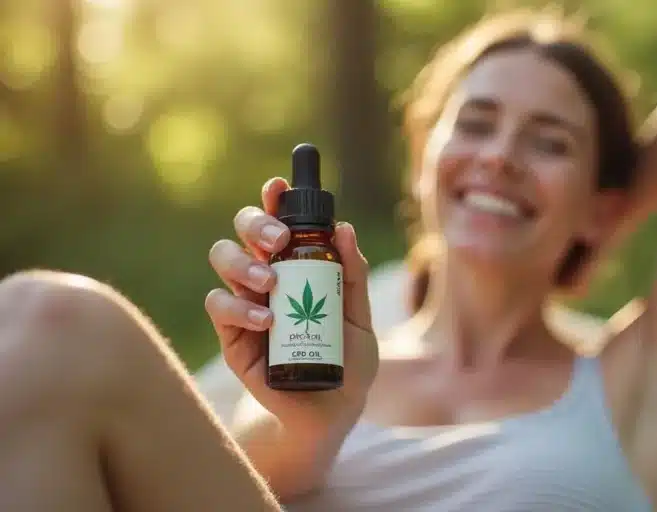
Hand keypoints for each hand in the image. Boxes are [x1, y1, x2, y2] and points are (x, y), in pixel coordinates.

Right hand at [205, 177, 378, 438]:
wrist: (332, 410)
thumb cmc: (348, 359)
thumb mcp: (360, 316)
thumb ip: (354, 276)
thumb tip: (345, 229)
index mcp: (297, 264)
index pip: (278, 221)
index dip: (273, 199)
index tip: (278, 186)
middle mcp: (266, 275)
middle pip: (243, 229)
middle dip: (256, 222)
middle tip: (280, 240)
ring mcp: (246, 303)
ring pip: (222, 259)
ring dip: (243, 262)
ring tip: (270, 282)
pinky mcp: (232, 335)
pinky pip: (220, 307)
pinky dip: (240, 307)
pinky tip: (266, 320)